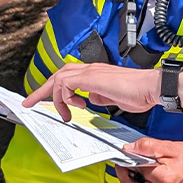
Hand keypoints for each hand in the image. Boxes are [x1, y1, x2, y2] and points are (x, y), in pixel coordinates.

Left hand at [22, 63, 159, 121]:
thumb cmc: (139, 94)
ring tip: (62, 113)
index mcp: (96, 73)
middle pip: (58, 74)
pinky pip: (66, 84)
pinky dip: (65, 97)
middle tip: (31, 103)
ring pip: (59, 78)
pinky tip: (76, 107)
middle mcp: (92, 69)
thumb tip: (90, 98)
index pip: (68, 76)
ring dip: (53, 96)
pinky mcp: (92, 77)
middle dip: (42, 90)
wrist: (151, 88)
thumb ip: (100, 96)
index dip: (53, 88)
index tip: (44, 101)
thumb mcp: (113, 98)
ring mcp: (91, 71)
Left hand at [118, 136, 182, 182]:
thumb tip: (129, 148)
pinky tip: (152, 170)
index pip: (134, 171)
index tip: (123, 155)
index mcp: (163, 179)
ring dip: (137, 176)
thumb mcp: (168, 146)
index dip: (126, 162)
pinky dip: (145, 179)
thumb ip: (146, 147)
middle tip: (126, 161)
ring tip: (145, 163)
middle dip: (126, 173)